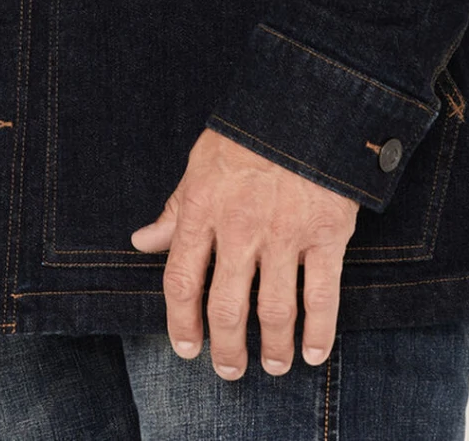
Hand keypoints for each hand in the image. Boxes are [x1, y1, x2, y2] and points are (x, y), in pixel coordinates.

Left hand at [129, 127, 358, 378]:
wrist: (306, 100)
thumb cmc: (248, 131)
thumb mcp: (200, 162)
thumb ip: (175, 208)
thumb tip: (143, 241)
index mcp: (203, 208)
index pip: (181, 279)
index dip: (181, 321)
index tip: (187, 347)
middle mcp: (240, 227)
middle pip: (225, 305)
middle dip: (226, 347)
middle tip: (229, 369)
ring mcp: (285, 233)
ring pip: (273, 310)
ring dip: (271, 347)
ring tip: (271, 365)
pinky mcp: (326, 234)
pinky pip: (321, 295)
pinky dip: (319, 331)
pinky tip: (314, 352)